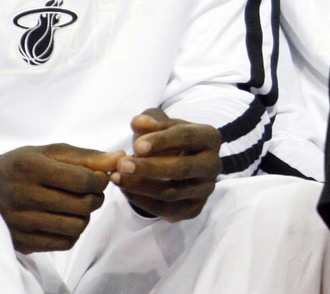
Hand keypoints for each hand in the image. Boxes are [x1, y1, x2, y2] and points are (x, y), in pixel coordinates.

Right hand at [0, 144, 121, 252]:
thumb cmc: (24, 164)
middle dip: (95, 197)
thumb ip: (87, 156)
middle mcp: (22, 195)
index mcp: (31, 167)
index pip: (83, 179)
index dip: (101, 179)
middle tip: (90, 192)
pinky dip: (72, 233)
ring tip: (77, 205)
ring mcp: (19, 222)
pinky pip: (63, 243)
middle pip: (82, 205)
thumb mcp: (50, 152)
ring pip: (76, 227)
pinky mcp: (20, 241)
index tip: (99, 178)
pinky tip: (65, 219)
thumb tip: (120, 158)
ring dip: (85, 216)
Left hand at [111, 108, 221, 222]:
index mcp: (209, 138)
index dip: (161, 141)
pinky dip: (141, 201)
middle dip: (149, 167)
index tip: (136, 146)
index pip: (187, 137)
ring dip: (139, 186)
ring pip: (171, 192)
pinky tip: (125, 190)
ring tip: (116, 177)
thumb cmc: (169, 139)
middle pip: (182, 168)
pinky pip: (166, 209)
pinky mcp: (194, 209)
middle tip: (121, 165)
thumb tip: (138, 123)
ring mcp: (205, 189)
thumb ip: (150, 121)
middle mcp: (213, 164)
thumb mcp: (160, 124)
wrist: (179, 163)